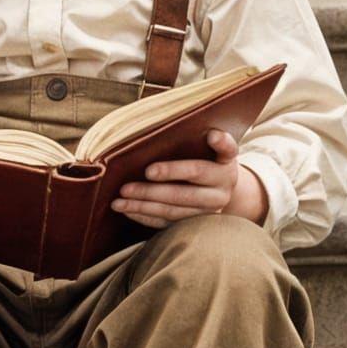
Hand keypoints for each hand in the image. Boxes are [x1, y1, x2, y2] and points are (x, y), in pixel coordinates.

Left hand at [111, 130, 268, 228]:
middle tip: (127, 187)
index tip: (211, 134)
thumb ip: (192, 136)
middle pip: (189, 190)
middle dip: (155, 189)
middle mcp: (222, 188)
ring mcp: (211, 209)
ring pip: (175, 211)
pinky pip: (169, 224)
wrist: (219, 187)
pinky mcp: (197, 223)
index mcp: (226, 162)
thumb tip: (152, 123)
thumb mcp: (206, 146)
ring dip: (144, 206)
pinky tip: (128, 209)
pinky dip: (146, 217)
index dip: (220, 142)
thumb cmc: (204, 157)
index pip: (227, 149)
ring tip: (119, 201)